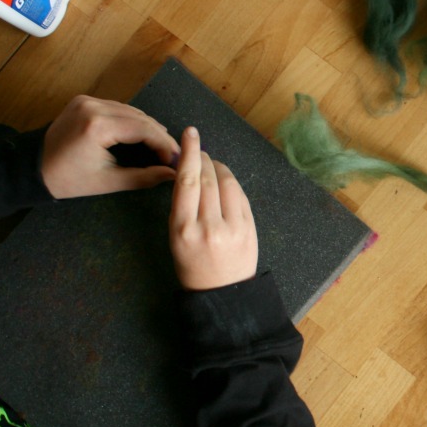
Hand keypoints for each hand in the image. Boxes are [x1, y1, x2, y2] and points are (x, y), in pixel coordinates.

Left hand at [41, 96, 178, 198]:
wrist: (33, 168)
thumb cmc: (68, 180)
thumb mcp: (108, 182)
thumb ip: (144, 177)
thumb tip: (173, 174)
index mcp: (98, 127)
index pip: (144, 129)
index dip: (164, 144)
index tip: (176, 159)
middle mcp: (93, 107)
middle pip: (140, 117)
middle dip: (159, 136)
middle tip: (172, 154)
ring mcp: (87, 101)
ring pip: (130, 110)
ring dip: (147, 127)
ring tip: (160, 146)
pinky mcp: (83, 101)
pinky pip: (117, 108)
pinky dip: (131, 120)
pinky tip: (141, 134)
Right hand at [169, 127, 257, 289]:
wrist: (222, 293)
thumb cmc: (192, 265)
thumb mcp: (176, 237)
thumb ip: (182, 205)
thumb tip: (189, 170)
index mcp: (183, 229)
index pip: (187, 181)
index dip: (190, 152)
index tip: (191, 133)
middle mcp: (208, 227)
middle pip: (207, 178)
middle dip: (203, 158)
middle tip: (199, 150)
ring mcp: (232, 228)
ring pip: (226, 183)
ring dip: (218, 167)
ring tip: (211, 164)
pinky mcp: (250, 229)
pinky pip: (240, 195)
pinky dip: (231, 182)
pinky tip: (225, 180)